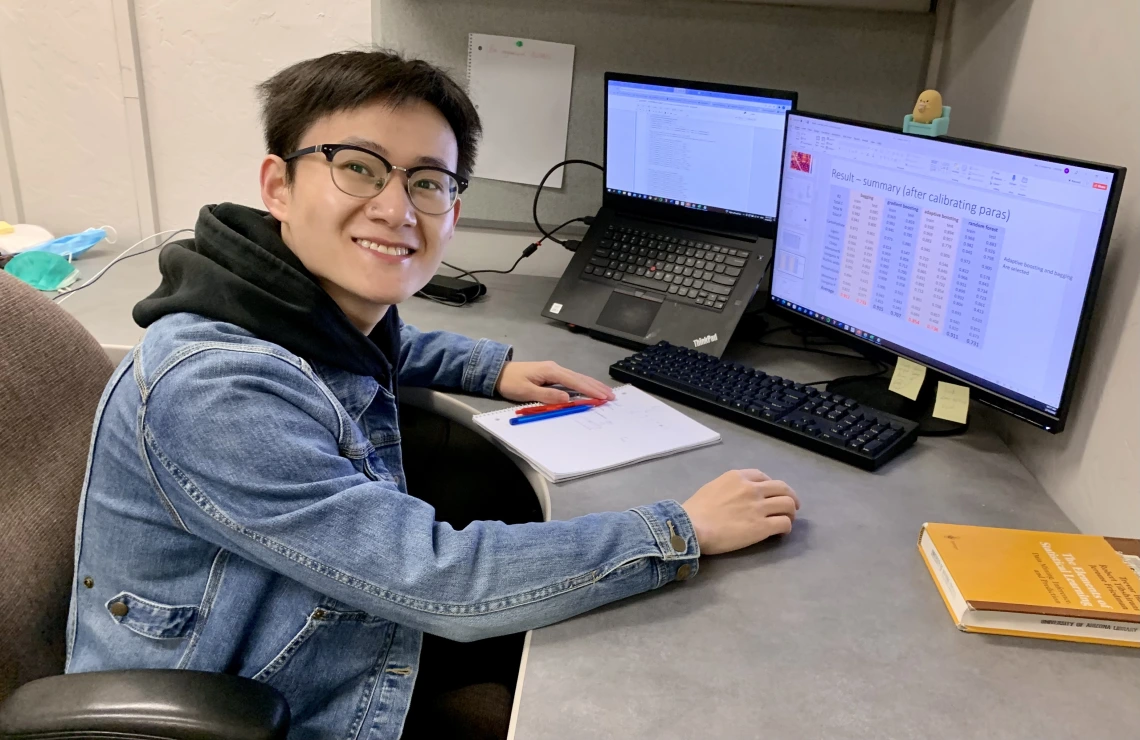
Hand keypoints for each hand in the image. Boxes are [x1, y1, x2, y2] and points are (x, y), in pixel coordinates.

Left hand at [495, 361, 615, 403]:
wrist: (497, 372)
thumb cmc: (510, 382)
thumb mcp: (526, 392)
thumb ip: (547, 396)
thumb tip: (568, 399)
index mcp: (551, 371)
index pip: (574, 381)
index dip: (590, 390)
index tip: (603, 397)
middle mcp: (555, 368)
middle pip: (580, 378)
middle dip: (596, 387)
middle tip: (612, 396)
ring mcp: (554, 370)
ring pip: (577, 378)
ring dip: (592, 385)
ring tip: (606, 392)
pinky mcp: (551, 374)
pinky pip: (571, 379)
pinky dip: (583, 384)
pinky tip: (589, 388)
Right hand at [681, 469, 799, 554]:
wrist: (691, 527)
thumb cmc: (695, 510)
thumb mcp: (712, 487)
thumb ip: (729, 488)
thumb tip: (736, 496)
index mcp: (738, 477)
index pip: (764, 477)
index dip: (771, 486)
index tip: (772, 495)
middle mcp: (752, 489)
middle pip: (782, 488)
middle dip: (790, 497)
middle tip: (791, 507)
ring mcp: (758, 507)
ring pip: (788, 505)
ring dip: (791, 512)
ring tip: (788, 520)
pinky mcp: (762, 527)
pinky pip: (784, 523)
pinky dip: (786, 527)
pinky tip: (781, 532)